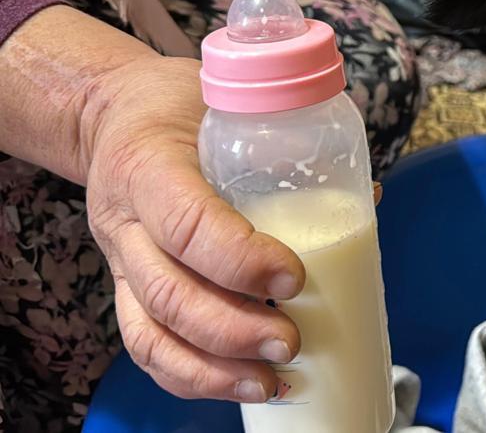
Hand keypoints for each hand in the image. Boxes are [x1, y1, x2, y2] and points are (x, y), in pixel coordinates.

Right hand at [82, 56, 304, 401]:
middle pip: (169, 292)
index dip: (239, 258)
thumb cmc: (181, 106)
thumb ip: (290, 144)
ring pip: (151, 331)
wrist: (111, 113)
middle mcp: (124, 220)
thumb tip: (371, 196)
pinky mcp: (125, 287)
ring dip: (213, 369)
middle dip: (234, 329)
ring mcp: (120, 260)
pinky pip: (146, 345)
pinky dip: (191, 377)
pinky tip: (241, 385)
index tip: (294, 278)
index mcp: (149, 165)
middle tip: (292, 341)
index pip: (186, 222)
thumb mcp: (228, 102)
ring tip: (272, 381)